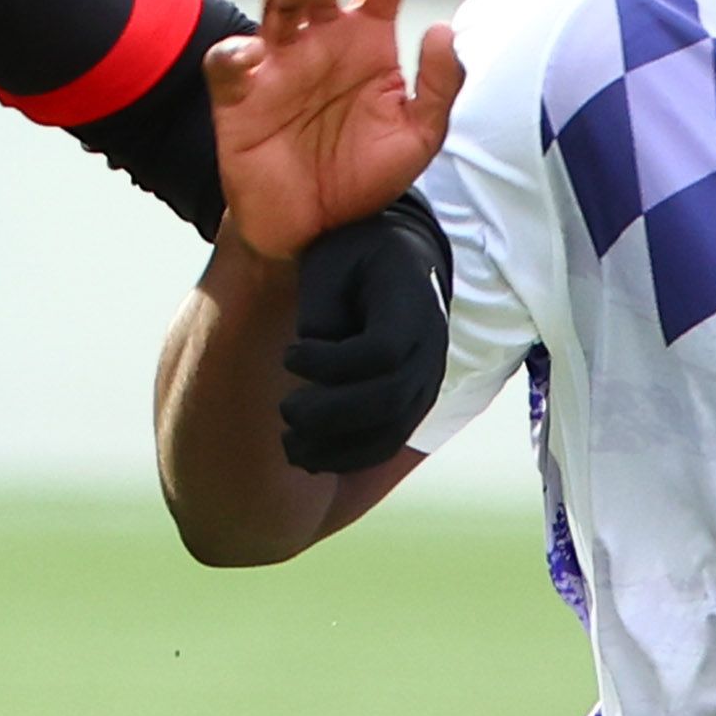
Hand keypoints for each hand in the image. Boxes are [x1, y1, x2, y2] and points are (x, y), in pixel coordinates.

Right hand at [205, 0, 462, 259]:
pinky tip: (255, 54)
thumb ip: (438, 86)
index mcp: (365, 37)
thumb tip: (442, 29)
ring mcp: (277, 63)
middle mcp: (320, 39)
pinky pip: (226, 62)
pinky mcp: (239, 97)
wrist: (316, 233)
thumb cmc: (362, 178)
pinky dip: (235, 52)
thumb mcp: (418, 136)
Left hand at [276, 194, 450, 474]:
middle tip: (286, 410)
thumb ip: (321, 309)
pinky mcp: (413, 403)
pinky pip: (388, 442)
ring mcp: (427, 380)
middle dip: (329, 414)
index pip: (382, 351)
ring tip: (289, 444)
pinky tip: (309, 458)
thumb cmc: (355, 257)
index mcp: (412, 304)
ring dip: (336, 448)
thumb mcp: (331, 263)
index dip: (331, 363)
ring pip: (390, 432)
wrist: (400, 262)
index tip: (289, 354)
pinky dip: (349, 458)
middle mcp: (430, 348)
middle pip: (388, 400)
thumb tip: (312, 357)